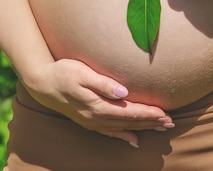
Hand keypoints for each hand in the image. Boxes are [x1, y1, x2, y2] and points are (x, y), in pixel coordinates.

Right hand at [22, 59, 174, 147]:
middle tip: (171, 122)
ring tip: (160, 128)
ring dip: (143, 128)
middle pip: (130, 122)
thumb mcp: (82, 72)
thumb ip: (103, 83)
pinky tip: (135, 140)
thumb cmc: (63, 72)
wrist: (42, 84)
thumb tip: (124, 91)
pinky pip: (111, 133)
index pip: (130, 112)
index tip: (165, 113)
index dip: (149, 113)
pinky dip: (125, 137)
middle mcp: (97, 118)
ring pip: (123, 128)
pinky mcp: (89, 121)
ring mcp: (92, 122)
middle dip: (151, 122)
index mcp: (98, 106)